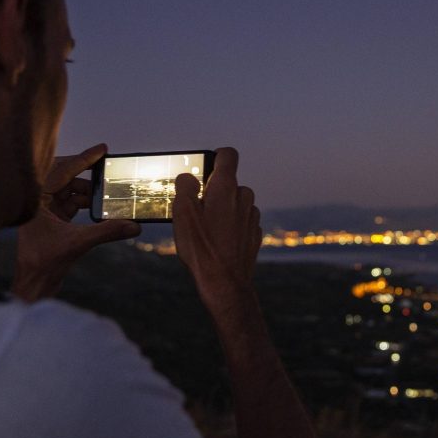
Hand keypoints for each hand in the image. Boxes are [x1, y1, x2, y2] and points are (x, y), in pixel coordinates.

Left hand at [13, 143, 138, 300]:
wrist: (34, 283)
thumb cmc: (44, 263)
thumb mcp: (78, 243)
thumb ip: (107, 232)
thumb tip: (134, 225)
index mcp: (36, 198)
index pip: (62, 170)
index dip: (84, 159)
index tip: (102, 149)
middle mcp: (38, 199)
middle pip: (65, 176)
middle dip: (87, 174)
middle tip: (108, 168)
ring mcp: (45, 209)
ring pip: (71, 190)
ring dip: (90, 192)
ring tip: (109, 195)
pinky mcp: (53, 219)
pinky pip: (72, 203)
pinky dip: (87, 204)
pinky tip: (102, 207)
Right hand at [172, 147, 262, 312]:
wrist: (224, 282)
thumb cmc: (201, 247)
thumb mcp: (182, 213)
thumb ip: (185, 186)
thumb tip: (189, 177)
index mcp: (226, 187)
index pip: (228, 155)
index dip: (215, 157)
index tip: (203, 170)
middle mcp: (244, 197)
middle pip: (229, 183)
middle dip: (214, 192)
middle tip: (197, 210)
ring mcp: (252, 216)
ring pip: (236, 203)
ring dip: (223, 210)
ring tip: (207, 230)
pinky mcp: (255, 233)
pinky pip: (241, 221)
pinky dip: (231, 226)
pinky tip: (218, 242)